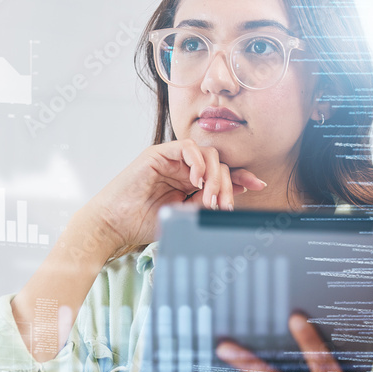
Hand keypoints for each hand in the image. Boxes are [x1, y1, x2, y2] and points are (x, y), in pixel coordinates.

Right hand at [81, 139, 265, 252]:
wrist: (114, 224)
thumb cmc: (141, 223)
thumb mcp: (183, 215)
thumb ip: (205, 202)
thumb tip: (234, 193)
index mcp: (189, 183)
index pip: (222, 173)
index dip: (241, 177)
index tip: (258, 185)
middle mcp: (182, 168)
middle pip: (219, 164)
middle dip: (227, 184)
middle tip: (223, 205)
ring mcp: (171, 159)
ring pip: (207, 155)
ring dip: (214, 176)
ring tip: (209, 196)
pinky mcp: (158, 153)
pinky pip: (186, 147)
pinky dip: (196, 161)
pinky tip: (196, 180)